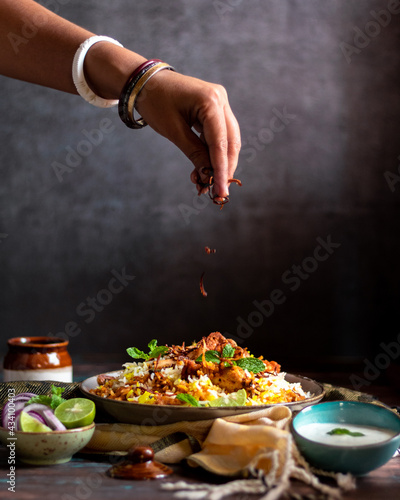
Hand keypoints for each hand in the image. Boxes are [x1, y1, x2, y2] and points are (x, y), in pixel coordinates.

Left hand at [135, 70, 240, 200]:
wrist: (144, 81)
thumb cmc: (155, 102)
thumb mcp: (173, 131)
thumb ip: (194, 153)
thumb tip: (209, 176)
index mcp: (210, 101)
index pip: (220, 142)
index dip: (221, 169)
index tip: (221, 191)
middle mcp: (220, 99)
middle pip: (230, 142)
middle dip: (224, 168)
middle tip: (217, 192)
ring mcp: (220, 102)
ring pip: (227, 140)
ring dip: (217, 163)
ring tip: (205, 184)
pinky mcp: (215, 109)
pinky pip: (218, 135)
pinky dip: (211, 153)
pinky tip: (203, 169)